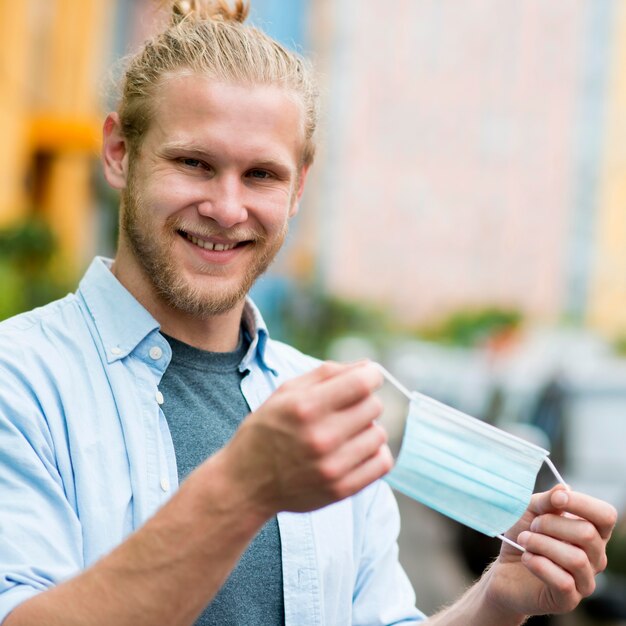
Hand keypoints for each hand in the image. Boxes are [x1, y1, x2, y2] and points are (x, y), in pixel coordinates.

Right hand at [217, 361, 392, 517]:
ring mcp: (332, 467)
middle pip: (374, 407)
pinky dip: (374, 453)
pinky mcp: (341, 490)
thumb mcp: (285, 393)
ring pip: (379, 434)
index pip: (362, 383)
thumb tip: (368, 366)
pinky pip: (382, 463)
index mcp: (305, 407)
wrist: (245, 484)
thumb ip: (326, 374)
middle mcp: (320, 437)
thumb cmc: (266, 430)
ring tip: (346, 432)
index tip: (368, 377)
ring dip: (367, 429)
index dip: (371, 375)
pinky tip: (356, 450)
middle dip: (364, 401)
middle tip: (346, 409)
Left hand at [485, 486, 617, 617]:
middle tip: (532, 526)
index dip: (582, 503)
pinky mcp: (569, 599)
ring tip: (524, 541)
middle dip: (552, 524)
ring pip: (576, 559)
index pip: (606, 515)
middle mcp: (596, 557)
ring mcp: (585, 580)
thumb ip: (547, 500)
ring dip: (541, 544)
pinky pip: (563, 582)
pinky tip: (527, 559)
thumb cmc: (524, 535)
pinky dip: (539, 565)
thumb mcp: (531, 510)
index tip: (556, 499)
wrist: (505, 570)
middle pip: (587, 534)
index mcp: (592, 531)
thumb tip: (564, 488)